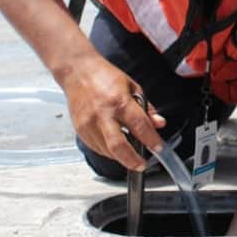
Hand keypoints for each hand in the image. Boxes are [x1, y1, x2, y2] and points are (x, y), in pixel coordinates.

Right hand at [57, 53, 165, 170]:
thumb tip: (159, 124)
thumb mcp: (132, 86)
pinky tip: (115, 146)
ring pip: (107, 151)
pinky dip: (108, 151)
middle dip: (132, 160)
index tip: (159, 149)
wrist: (77, 71)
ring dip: (121, 157)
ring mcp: (89, 124)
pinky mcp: (80, 129)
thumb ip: (146, 108)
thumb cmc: (104, 76)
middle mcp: (102, 115)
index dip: (152, 140)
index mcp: (119, 101)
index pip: (140, 126)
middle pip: (118, 146)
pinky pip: (97, 148)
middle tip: (142, 165)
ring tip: (130, 154)